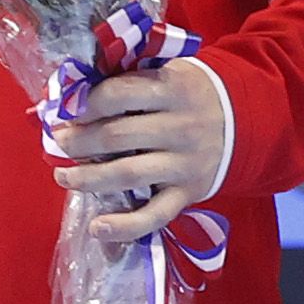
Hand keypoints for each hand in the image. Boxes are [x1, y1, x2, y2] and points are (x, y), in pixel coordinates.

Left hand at [55, 58, 230, 244]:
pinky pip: (155, 214)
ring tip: (63, 177)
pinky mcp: (189, 193)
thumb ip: (124, 82)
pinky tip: (97, 228)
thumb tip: (61, 98)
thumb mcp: (165, 75)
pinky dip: (125, 226)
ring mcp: (185, 163)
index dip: (85, 104)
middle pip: (117, 136)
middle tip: (58, 143)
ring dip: (87, 179)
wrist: (245, 119)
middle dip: (78, 142)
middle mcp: (180, 126)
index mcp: (172, 89)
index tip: (65, 112)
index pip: (119, 94)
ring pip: (127, 174)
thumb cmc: (188, 95)